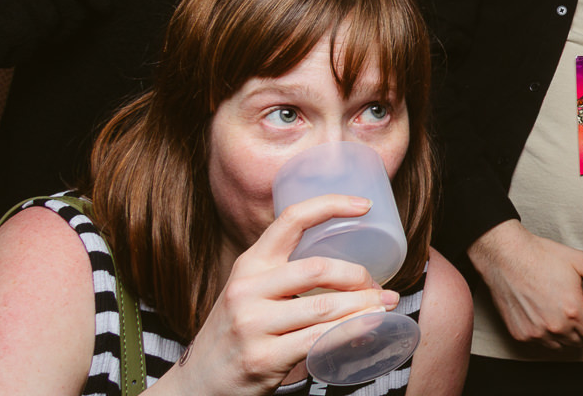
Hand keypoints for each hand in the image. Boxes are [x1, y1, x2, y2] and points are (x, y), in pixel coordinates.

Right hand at [161, 194, 398, 395]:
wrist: (197, 383)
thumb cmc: (235, 332)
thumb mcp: (249, 291)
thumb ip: (284, 272)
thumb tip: (344, 264)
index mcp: (249, 264)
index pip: (291, 219)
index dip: (331, 205)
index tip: (364, 204)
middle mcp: (246, 289)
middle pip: (318, 268)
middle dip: (358, 276)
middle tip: (378, 287)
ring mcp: (252, 325)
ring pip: (324, 308)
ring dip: (364, 306)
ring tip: (385, 305)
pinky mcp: (262, 358)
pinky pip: (319, 341)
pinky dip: (351, 332)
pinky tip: (369, 328)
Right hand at [467, 220, 582, 348]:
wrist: (506, 255)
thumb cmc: (542, 255)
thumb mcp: (581, 262)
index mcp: (573, 311)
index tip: (582, 298)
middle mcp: (554, 327)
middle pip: (579, 340)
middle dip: (579, 323)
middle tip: (566, 298)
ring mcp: (535, 333)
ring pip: (560, 344)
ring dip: (561, 330)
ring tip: (552, 302)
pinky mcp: (520, 335)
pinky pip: (540, 343)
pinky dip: (543, 331)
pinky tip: (538, 308)